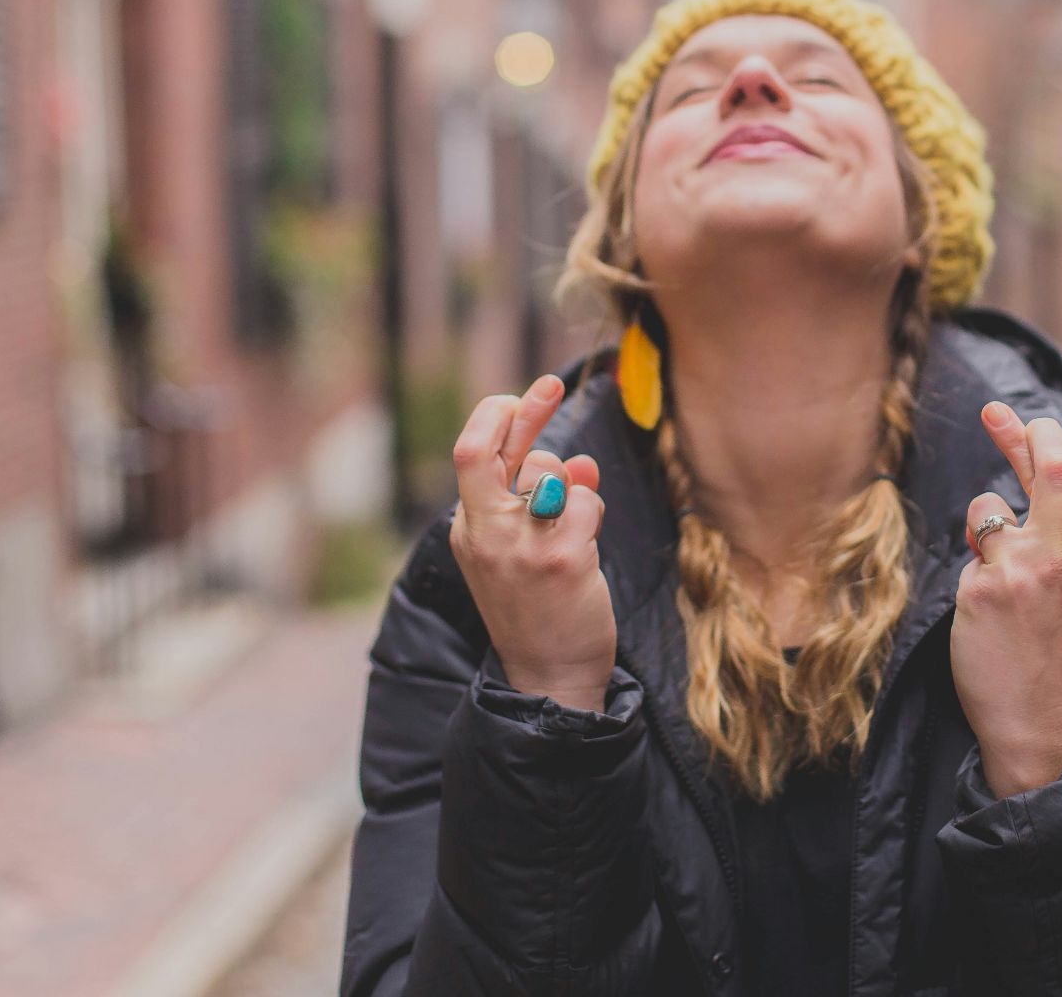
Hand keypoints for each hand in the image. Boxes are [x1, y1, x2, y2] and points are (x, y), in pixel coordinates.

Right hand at [449, 373, 615, 710]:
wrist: (551, 678)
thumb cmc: (541, 612)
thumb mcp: (526, 551)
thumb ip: (542, 502)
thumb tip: (579, 462)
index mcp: (469, 530)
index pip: (468, 456)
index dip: (494, 417)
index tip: (521, 395)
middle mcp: (485, 534)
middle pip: (485, 450)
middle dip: (525, 409)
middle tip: (550, 383)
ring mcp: (520, 547)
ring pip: (550, 473)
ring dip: (573, 486)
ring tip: (576, 529)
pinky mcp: (560, 560)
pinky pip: (585, 502)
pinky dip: (593, 512)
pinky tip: (588, 547)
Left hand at [950, 401, 1061, 797]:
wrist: (1041, 718)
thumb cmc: (1050, 653)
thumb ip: (1054, 541)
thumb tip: (1010, 500)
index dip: (1038, 442)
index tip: (1018, 417)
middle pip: (1050, 468)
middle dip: (1021, 433)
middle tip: (995, 410)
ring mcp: (1025, 568)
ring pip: (986, 511)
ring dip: (978, 536)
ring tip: (995, 586)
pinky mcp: (986, 588)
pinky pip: (965, 561)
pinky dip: (969, 582)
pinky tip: (986, 620)